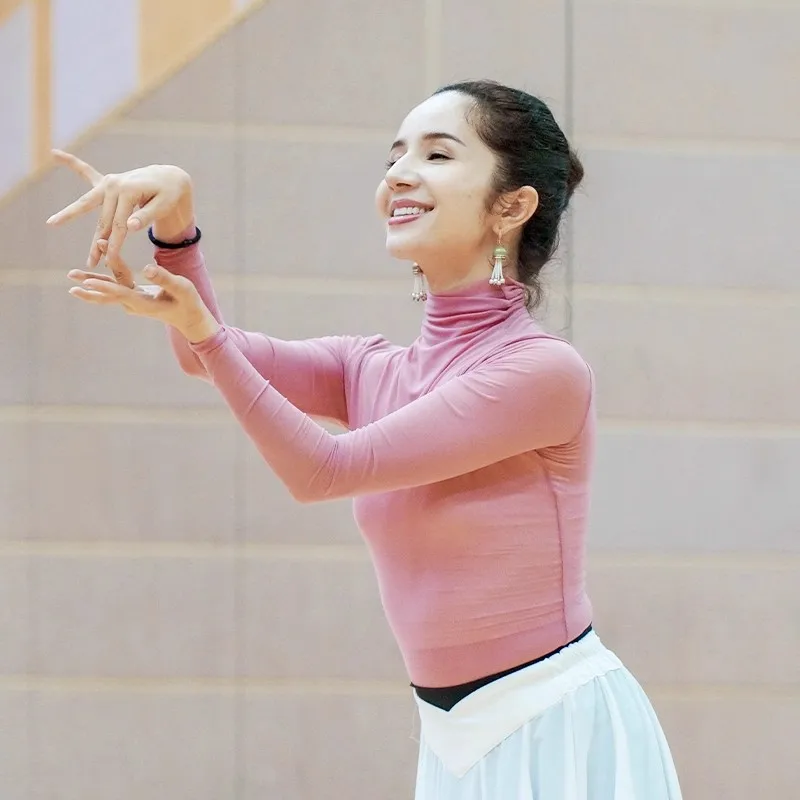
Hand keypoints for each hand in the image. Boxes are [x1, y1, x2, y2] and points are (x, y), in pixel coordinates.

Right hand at [46, 150, 193, 286]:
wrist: (170, 178)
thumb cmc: (169, 195)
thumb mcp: (164, 206)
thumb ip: (147, 216)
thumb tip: (130, 227)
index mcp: (128, 191)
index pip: (119, 224)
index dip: (115, 244)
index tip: (110, 261)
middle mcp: (114, 185)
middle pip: (103, 219)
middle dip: (97, 243)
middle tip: (91, 263)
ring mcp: (108, 182)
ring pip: (87, 203)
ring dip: (70, 214)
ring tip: (51, 223)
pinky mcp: (106, 181)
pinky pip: (85, 172)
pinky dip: (71, 163)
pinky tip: (55, 153)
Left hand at [67, 244, 219, 343]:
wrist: (190, 318)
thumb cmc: (189, 303)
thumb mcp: (182, 288)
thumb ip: (165, 278)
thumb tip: (147, 267)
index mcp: (145, 303)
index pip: (121, 293)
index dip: (104, 286)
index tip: (87, 282)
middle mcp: (134, 304)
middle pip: (108, 294)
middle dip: (90, 285)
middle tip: (71, 278)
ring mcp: (133, 302)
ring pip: (109, 291)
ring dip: (92, 282)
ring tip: (72, 276)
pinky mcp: (134, 297)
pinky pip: (115, 289)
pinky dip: (103, 281)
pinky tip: (89, 277)